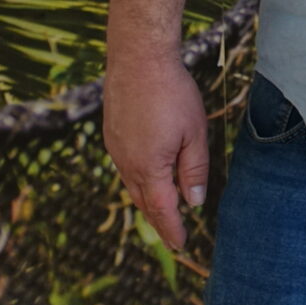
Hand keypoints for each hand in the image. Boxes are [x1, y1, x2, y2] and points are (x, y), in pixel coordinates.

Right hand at [103, 51, 209, 250]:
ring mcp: (116, 150)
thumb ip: (194, 170)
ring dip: (148, 201)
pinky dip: (138, 180)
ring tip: (161, 212)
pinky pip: (125, 167)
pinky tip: (147, 178)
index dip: (172, 230)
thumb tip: (193, 203)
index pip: (162, 210)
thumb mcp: (194, 133)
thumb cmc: (172, 94)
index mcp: (149, 168)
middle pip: (144, 202)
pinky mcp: (111, 135)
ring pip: (132, 185)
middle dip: (159, 221)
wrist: (138, 60)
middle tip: (172, 237)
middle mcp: (127, 164)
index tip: (180, 245)